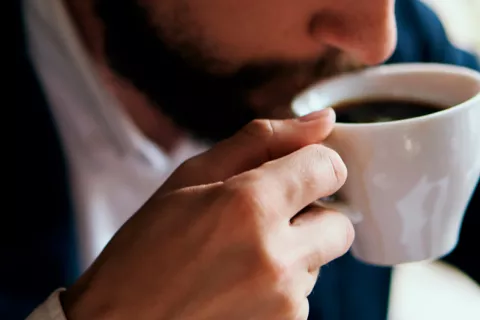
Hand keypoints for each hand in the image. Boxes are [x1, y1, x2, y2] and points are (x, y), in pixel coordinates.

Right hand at [62, 108, 353, 319]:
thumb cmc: (146, 250)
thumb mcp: (191, 178)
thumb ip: (262, 141)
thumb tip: (323, 120)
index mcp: (249, 205)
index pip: (329, 168)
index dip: (314, 166)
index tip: (295, 173)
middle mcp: (276, 257)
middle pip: (340, 222)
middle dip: (312, 214)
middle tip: (265, 218)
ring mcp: (285, 302)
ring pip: (320, 260)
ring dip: (294, 251)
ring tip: (239, 257)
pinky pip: (304, 294)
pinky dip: (282, 284)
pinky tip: (239, 285)